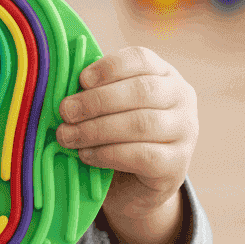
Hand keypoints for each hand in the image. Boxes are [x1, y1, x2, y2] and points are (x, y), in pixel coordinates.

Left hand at [55, 46, 197, 243]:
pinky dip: (108, 154)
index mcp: (163, 74)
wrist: (136, 184)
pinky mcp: (176, 165)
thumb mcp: (109, 107)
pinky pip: (143, 156)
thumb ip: (93, 91)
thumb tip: (60, 83)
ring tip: (67, 136)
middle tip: (64, 111)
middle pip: (141, 91)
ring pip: (141, 124)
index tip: (81, 79)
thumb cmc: (116, 134)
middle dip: (97, 101)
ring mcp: (184, 132)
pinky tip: (85, 155)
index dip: (110, 67)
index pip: (141, 59)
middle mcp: (181, 98)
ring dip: (96, 129)